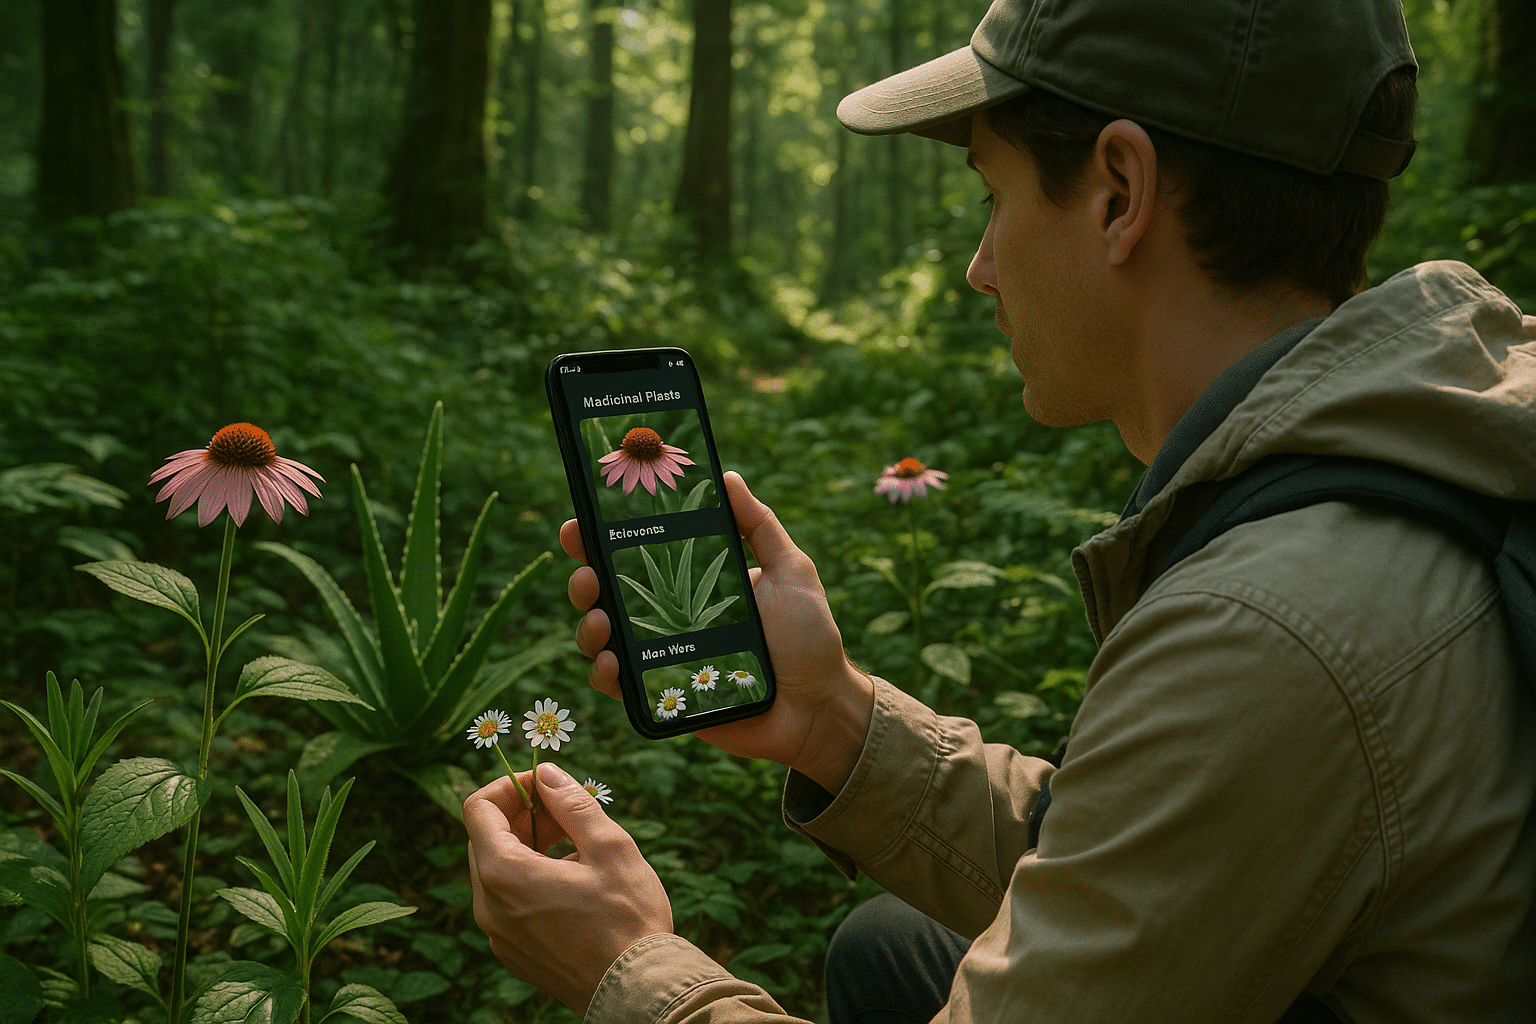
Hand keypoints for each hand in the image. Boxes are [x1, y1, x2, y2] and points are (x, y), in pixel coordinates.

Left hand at [465, 762, 672, 1016]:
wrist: (638, 990)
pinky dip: (530, 880)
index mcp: (505, 875)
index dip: (509, 786)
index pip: (478, 809)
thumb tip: (547, 773)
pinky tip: (573, 884)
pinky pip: (507, 902)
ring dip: (528, 847)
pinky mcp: (512, 952)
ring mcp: (498, 934)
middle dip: (522, 816)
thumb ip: (572, 804)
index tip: (545, 785)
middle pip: (486, 839)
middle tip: (567, 814)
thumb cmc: (628, 920)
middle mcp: (489, 906)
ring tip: (577, 848)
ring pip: (497, 871)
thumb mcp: (609, 847)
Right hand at [562, 471, 873, 792]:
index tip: (582, 520)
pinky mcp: (665, 696)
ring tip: (600, 618)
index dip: (601, 537)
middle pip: (607, 593)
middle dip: (583, 578)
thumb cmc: (809, 637)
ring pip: (604, 638)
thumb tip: (726, 476)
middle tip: (585, 572)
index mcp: (693, 582)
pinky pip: (620, 686)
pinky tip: (611, 660)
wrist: (820, 706)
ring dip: (589, 624)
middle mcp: (670, 617)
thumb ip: (759, 524)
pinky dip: (605, 673)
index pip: (638, 554)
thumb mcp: (790, 570)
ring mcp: (663, 657)